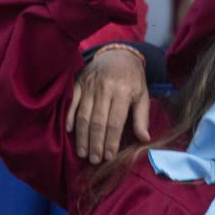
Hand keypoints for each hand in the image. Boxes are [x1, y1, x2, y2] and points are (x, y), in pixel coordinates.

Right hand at [66, 47, 150, 163]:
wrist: (118, 54)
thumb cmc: (133, 79)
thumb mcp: (143, 95)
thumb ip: (142, 117)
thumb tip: (144, 139)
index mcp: (123, 92)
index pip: (115, 122)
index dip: (111, 141)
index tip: (109, 157)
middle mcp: (105, 88)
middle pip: (97, 121)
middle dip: (95, 143)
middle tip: (94, 160)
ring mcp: (89, 85)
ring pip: (83, 115)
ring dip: (81, 136)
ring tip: (82, 152)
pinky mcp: (78, 83)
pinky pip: (71, 103)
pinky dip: (70, 118)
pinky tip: (70, 132)